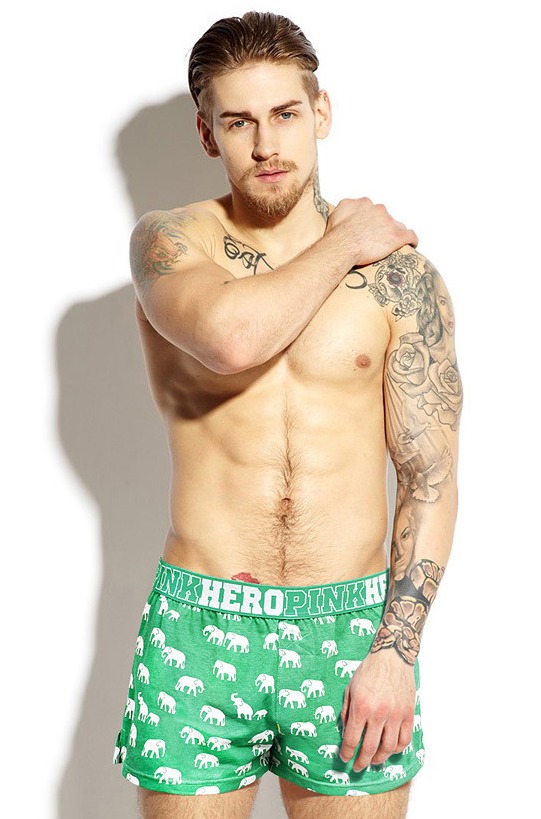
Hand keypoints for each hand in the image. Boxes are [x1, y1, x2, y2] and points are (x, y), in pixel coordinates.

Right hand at [327, 197, 417, 267]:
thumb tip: (347, 213)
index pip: (371, 209)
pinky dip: (411, 240)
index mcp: (364, 203)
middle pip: (384, 216)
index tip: (365, 229)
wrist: (342, 246)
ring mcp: (389, 222)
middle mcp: (378, 209)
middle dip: (380, 226)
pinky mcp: (397, 236)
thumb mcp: (335, 214)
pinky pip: (410, 235)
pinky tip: (411, 244)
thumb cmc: (337, 234)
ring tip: (388, 245)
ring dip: (392, 233)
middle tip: (373, 240)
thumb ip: (345, 210)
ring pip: (396, 225)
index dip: (369, 220)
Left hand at [339, 649, 415, 770]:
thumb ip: (347, 711)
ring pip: (389, 747)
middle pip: (370, 748)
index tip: (344, 758)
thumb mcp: (350, 688)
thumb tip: (345, 731)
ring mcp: (396, 715)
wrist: (392, 657)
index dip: (347, 752)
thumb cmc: (368, 671)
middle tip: (357, 766)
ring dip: (380, 758)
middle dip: (362, 761)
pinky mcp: (408, 714)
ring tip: (373, 760)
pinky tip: (391, 749)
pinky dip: (398, 748)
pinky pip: (405, 739)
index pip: (352, 738)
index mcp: (361, 706)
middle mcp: (379, 713)